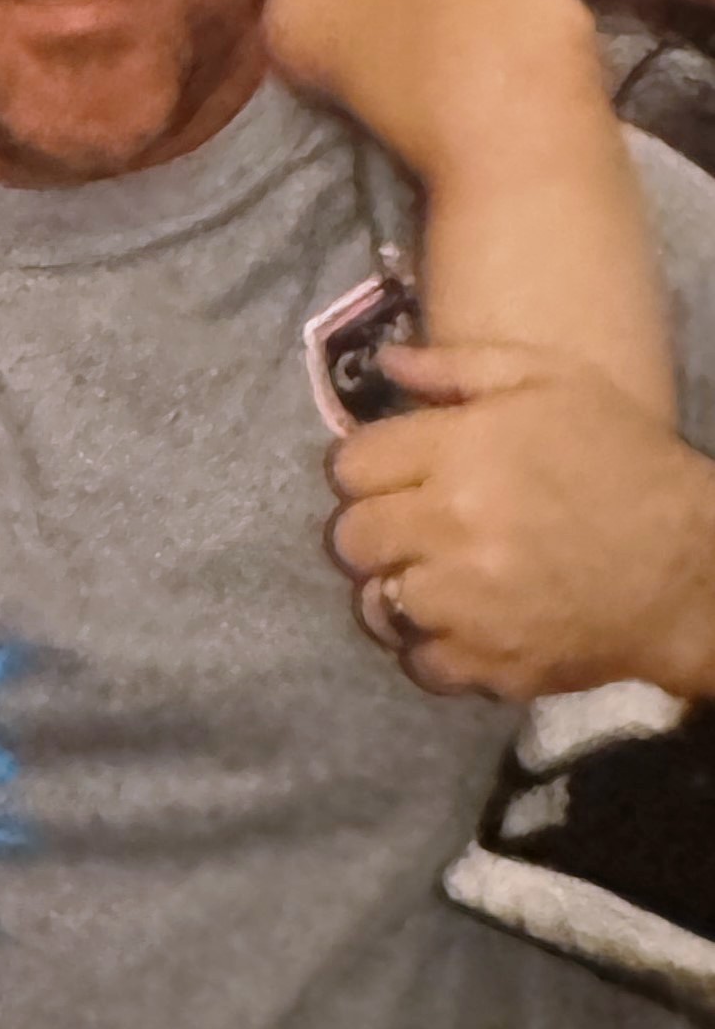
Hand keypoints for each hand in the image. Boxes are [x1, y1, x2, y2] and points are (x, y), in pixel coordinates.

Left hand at [325, 342, 714, 699]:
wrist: (698, 568)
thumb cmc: (625, 460)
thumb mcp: (553, 381)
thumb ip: (458, 365)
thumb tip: (386, 364)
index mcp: (456, 454)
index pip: (349, 466)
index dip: (364, 467)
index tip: (389, 474)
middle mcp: (450, 529)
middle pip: (351, 537)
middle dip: (370, 527)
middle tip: (404, 527)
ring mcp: (469, 604)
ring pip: (377, 603)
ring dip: (393, 588)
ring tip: (425, 577)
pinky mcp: (496, 663)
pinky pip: (422, 664)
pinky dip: (429, 649)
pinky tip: (455, 625)